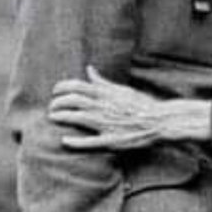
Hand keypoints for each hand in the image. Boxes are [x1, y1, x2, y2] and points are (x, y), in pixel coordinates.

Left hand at [49, 68, 211, 148]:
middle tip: (52, 107)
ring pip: (76, 117)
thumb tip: (89, 70)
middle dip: (57, 102)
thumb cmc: (142, 105)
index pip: (76, 86)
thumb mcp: (121, 89)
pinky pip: (89, 141)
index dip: (61, 87)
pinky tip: (64, 140)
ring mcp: (106, 123)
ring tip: (53, 117)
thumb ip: (103, 82)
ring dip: (61, 116)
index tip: (55, 91)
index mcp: (106, 93)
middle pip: (72, 100)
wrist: (160, 121)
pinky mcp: (111, 140)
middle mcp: (103, 106)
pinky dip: (75, 141)